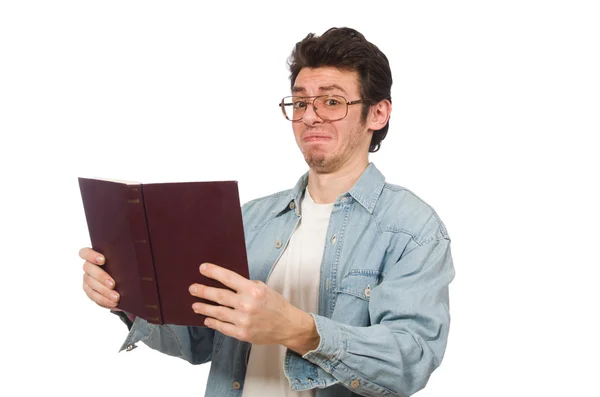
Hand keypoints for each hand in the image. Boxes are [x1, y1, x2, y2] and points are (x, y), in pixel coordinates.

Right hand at [80, 247, 119, 309]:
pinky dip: (104, 300)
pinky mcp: (90, 291)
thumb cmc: (125, 267)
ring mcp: (88, 279)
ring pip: (91, 284)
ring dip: (104, 292)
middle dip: (101, 277)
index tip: (103, 260)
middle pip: (88, 269)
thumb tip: (136, 255)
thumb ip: (125, 257)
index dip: (91, 255)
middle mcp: (89, 267)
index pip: (85, 253)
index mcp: (94, 256)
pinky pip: (94, 296)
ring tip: (116, 297)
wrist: (125, 283)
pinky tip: (113, 303)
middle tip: (113, 284)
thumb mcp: (125, 261)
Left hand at [189, 263, 318, 353]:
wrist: (287, 326)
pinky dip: (213, 323)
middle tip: (192, 288)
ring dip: (204, 308)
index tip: (202, 268)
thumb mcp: (264, 288)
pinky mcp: (242, 334)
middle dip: (203, 291)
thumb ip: (246, 285)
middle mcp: (247, 305)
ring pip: (218, 313)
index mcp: (253, 290)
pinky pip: (223, 327)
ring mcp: (243, 321)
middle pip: (219, 296)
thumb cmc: (275, 305)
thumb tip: (226, 282)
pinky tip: (207, 319)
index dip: (214, 272)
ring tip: (195, 305)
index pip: (228, 278)